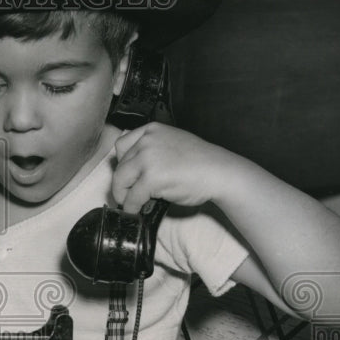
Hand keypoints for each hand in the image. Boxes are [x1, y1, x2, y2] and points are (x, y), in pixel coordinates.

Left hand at [111, 122, 241, 212]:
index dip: (121, 163)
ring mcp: (148, 158)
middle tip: (125, 194)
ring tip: (129, 203)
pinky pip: (132, 196)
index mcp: (151, 130)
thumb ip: (151, 149)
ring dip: (122, 195)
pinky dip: (131, 205)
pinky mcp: (151, 178)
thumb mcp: (171, 143)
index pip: (122, 145)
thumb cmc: (199, 161)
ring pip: (121, 179)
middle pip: (120, 164)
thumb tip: (132, 169)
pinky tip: (136, 209)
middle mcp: (146, 141)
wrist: (219, 172)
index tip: (126, 175)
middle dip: (121, 182)